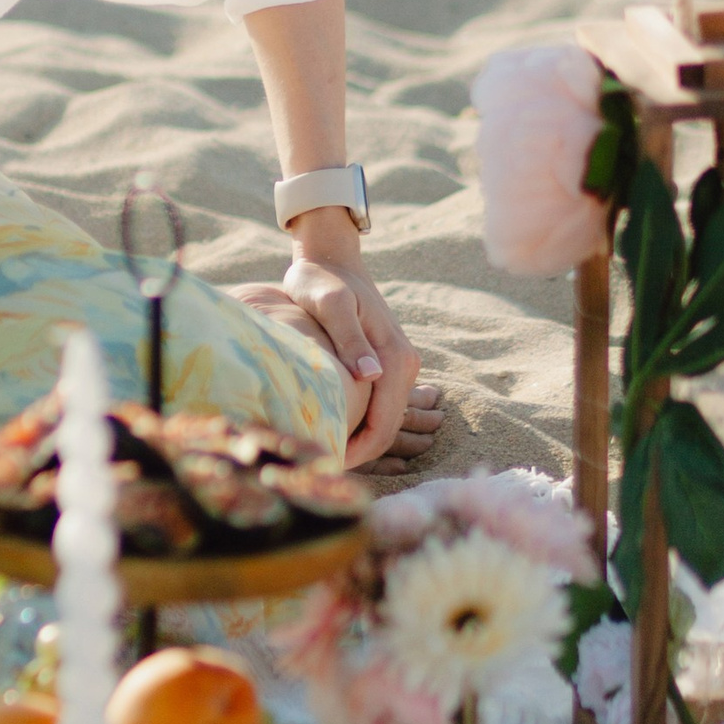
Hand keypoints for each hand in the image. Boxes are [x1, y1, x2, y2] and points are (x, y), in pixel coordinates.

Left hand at [240, 207, 439, 470]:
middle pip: (388, 428)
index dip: (358, 451)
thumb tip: (372, 376)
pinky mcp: (389, 363)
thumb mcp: (327, 302)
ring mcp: (400, 365)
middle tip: (319, 466)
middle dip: (359, 453)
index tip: (325, 464)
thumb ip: (348, 338)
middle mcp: (405, 364)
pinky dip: (361, 423)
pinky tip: (334, 427)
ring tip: (323, 452)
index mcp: (395, 356)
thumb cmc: (321, 279)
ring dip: (360, 441)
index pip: (384, 423)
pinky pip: (381, 405)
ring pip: (386, 419)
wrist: (331, 257)